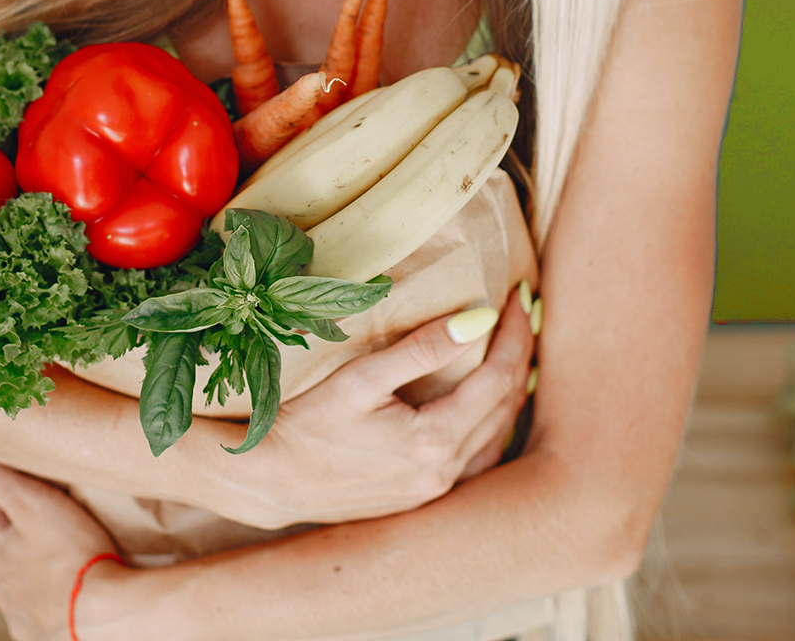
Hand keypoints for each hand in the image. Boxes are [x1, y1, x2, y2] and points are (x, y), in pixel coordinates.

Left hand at [0, 460, 131, 640]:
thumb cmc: (73, 553)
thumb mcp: (34, 502)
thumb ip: (0, 480)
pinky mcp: (40, 634)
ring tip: (71, 553)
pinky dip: (53, 595)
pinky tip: (73, 587)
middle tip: (59, 515)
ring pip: (23, 577)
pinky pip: (42, 607)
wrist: (105, 614)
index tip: (33, 475)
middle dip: (26, 528)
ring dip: (38, 563)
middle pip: (7, 544)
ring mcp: (18, 614)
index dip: (11, 485)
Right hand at [224, 289, 534, 528]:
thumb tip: (478, 320)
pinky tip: (488, 404)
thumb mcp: (360, 378)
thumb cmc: (306, 424)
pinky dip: (493, 424)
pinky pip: (479, 459)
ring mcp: (437, 491)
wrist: (271, 481)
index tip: (518, 296)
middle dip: (521, 355)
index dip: (514, 333)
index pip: (499, 377)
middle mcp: (446, 473)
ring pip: (499, 436)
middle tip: (524, 314)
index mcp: (435, 441)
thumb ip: (421, 349)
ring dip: (512, 390)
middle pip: (507, 405)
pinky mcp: (424, 499)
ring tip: (514, 350)